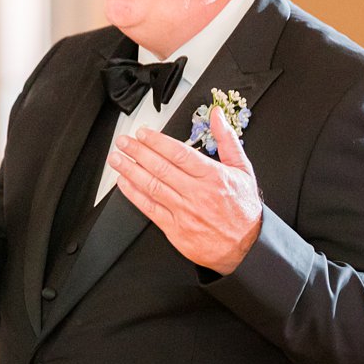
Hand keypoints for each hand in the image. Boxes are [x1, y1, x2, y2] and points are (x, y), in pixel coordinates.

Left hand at [108, 105, 262, 274]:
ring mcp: (184, 212)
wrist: (247, 247)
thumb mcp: (243, 170)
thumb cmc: (243, 209)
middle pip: (160, 168)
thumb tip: (217, 116)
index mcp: (212, 176)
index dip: (156, 142)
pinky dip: (134, 195)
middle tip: (123, 142)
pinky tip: (124, 184)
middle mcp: (196, 193)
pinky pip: (150, 209)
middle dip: (137, 152)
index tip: (142, 133)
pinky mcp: (175, 229)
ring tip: (117, 159)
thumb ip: (227, 140)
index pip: (178, 153)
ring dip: (130, 171)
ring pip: (152, 186)